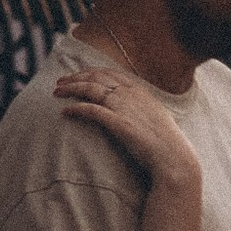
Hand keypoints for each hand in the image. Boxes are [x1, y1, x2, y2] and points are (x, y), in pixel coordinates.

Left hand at [55, 61, 194, 184]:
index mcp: (140, 90)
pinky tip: (65, 111)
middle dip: (75, 76)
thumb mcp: (156, 118)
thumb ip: (142, 110)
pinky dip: (76, 108)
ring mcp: (123, 106)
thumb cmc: (166, 143)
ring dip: (71, 88)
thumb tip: (132, 112)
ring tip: (56, 92)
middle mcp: (130, 93)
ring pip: (90, 88)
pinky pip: (90, 109)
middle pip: (96, 77)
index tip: (78, 75)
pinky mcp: (117, 122)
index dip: (91, 72)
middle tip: (60, 81)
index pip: (110, 73)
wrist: (174, 158)